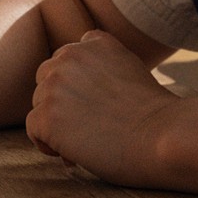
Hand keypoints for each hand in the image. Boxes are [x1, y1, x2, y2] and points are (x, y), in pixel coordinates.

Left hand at [25, 30, 177, 182]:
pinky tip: (70, 154)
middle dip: (61, 101)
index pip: (69, 58)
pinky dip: (46, 142)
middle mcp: (70, 56)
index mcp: (94, 43)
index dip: (77, 84)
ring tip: (84, 143)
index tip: (95, 105)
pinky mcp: (47, 116)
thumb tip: (77, 94)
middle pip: (47, 78)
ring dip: (55, 122)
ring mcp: (55, 85)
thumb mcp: (131, 71)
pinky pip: (33, 128)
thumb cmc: (156, 116)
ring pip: (38, 103)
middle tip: (87, 127)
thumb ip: (103, 69)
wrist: (164, 137)